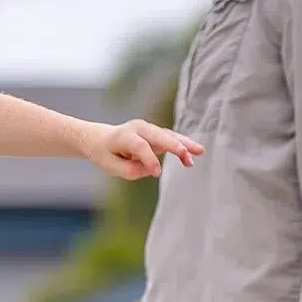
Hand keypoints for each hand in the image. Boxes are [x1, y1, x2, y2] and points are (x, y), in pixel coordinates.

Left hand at [83, 119, 203, 179]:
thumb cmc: (105, 153)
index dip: (150, 159)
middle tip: (186, 153)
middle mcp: (138, 128)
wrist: (101, 139)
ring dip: (184, 144)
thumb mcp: (110, 166)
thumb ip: (130, 170)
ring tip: (199, 152)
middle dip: (173, 144)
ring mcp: (148, 129)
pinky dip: (183, 146)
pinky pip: (171, 139)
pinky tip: (194, 154)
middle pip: (159, 135)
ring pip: (169, 135)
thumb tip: (152, 170)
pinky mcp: (156, 134)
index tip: (158, 173)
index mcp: (124, 136)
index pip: (141, 146)